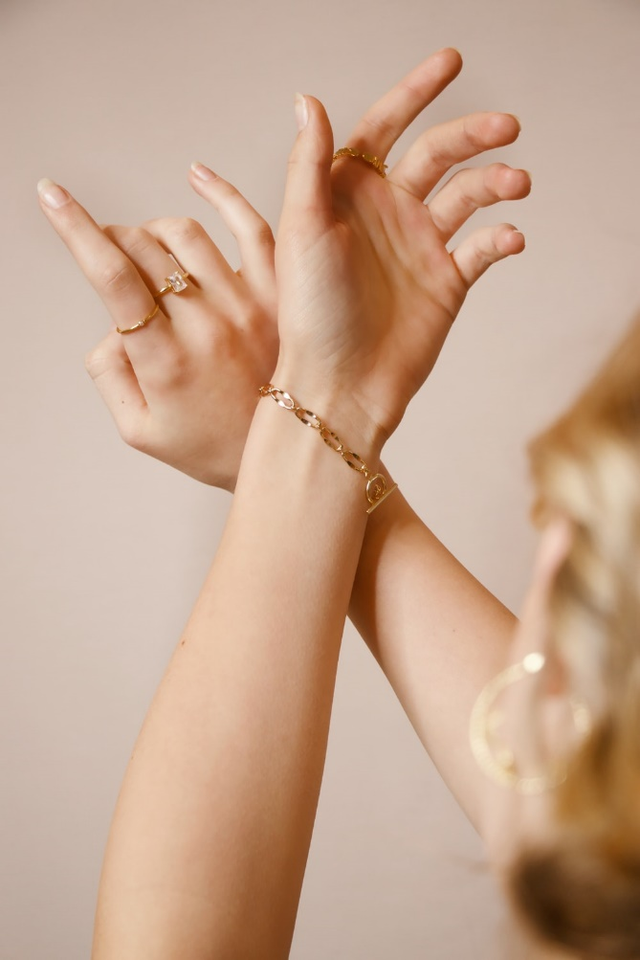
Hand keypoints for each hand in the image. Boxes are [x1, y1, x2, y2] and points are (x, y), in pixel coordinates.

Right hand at [37, 174, 277, 489]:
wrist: (292, 447)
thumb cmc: (213, 448)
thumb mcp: (140, 429)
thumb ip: (109, 374)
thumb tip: (111, 325)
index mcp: (162, 359)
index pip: (110, 277)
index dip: (75, 228)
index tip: (51, 194)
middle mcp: (203, 325)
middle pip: (141, 248)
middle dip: (112, 237)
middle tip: (110, 249)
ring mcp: (246, 304)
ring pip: (185, 233)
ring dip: (153, 229)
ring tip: (149, 246)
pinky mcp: (279, 294)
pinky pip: (251, 227)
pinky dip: (222, 194)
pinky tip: (198, 176)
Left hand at [274, 48, 529, 445]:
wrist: (341, 385)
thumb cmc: (311, 313)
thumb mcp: (302, 229)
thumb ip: (309, 163)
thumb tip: (309, 98)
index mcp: (348, 193)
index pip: (385, 126)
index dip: (415, 91)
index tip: (451, 61)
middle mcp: (387, 212)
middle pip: (437, 154)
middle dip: (472, 134)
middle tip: (506, 125)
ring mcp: (419, 246)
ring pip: (467, 195)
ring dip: (494, 181)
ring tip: (516, 181)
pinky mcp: (447, 282)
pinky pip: (483, 248)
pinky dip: (501, 237)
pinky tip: (510, 237)